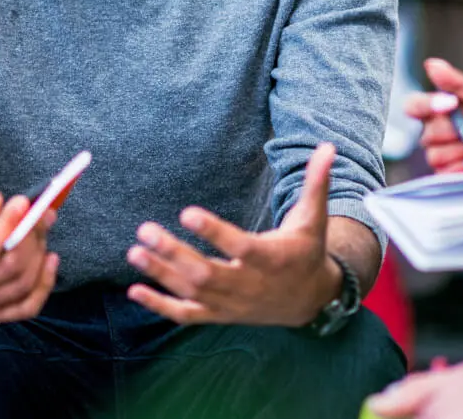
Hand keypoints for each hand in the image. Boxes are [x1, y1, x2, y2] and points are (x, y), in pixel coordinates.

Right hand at [0, 184, 58, 322]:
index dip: (8, 225)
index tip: (22, 202)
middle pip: (9, 267)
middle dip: (30, 237)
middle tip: (40, 214)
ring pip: (23, 283)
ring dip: (38, 254)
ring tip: (40, 231)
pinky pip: (29, 306)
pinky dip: (45, 282)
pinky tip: (50, 258)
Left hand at [126, 143, 341, 325]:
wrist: (311, 300)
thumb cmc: (307, 249)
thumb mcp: (314, 217)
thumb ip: (316, 181)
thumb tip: (328, 146)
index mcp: (271, 258)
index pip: (239, 247)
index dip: (213, 232)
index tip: (186, 212)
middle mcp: (248, 285)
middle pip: (205, 273)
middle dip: (173, 253)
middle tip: (145, 229)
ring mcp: (232, 303)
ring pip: (192, 293)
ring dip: (161, 273)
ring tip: (134, 250)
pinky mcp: (221, 314)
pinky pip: (187, 315)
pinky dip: (161, 306)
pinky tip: (135, 290)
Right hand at [405, 58, 462, 172]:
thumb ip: (457, 83)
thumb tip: (432, 64)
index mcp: (438, 110)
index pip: (413, 106)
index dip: (426, 105)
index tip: (450, 103)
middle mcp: (434, 132)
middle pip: (429, 132)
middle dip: (459, 129)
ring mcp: (440, 155)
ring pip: (436, 153)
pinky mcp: (447, 176)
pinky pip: (446, 170)